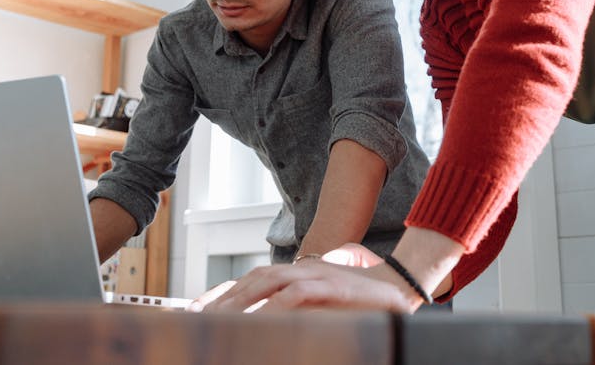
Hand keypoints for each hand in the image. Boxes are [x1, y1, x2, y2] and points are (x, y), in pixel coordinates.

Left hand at [190, 243, 420, 312]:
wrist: (400, 288)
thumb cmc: (359, 303)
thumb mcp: (320, 306)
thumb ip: (293, 309)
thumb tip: (260, 325)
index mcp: (295, 273)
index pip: (250, 279)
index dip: (222, 293)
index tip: (195, 310)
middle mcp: (302, 268)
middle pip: (253, 278)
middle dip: (223, 297)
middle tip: (197, 316)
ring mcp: (317, 275)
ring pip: (270, 281)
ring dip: (242, 298)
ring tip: (220, 317)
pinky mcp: (334, 286)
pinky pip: (298, 293)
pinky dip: (277, 304)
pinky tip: (260, 317)